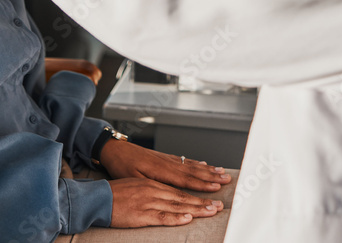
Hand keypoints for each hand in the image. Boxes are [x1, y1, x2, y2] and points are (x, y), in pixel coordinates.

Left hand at [101, 139, 230, 191]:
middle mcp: (167, 162)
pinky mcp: (163, 157)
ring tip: (221, 172)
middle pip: (193, 171)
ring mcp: (166, 159)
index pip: (186, 180)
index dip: (202, 185)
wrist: (113, 149)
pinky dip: (196, 163)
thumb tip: (170, 192)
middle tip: (227, 180)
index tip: (216, 188)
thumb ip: (152, 186)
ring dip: (207, 169)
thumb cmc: (121, 166)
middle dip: (211, 177)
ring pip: (191, 165)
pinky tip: (203, 164)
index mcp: (160, 170)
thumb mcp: (133, 180)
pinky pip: (184, 161)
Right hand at [108, 177, 223, 227]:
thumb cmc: (116, 192)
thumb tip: (168, 195)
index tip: (212, 197)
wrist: (97, 196)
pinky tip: (187, 218)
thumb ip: (154, 189)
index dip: (197, 193)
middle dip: (203, 202)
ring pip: (177, 205)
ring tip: (211, 211)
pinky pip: (161, 216)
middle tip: (219, 206)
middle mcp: (154, 189)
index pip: (180, 188)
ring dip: (195, 209)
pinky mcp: (141, 213)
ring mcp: (148, 201)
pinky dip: (176, 217)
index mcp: (153, 182)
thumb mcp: (137, 184)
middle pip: (183, 197)